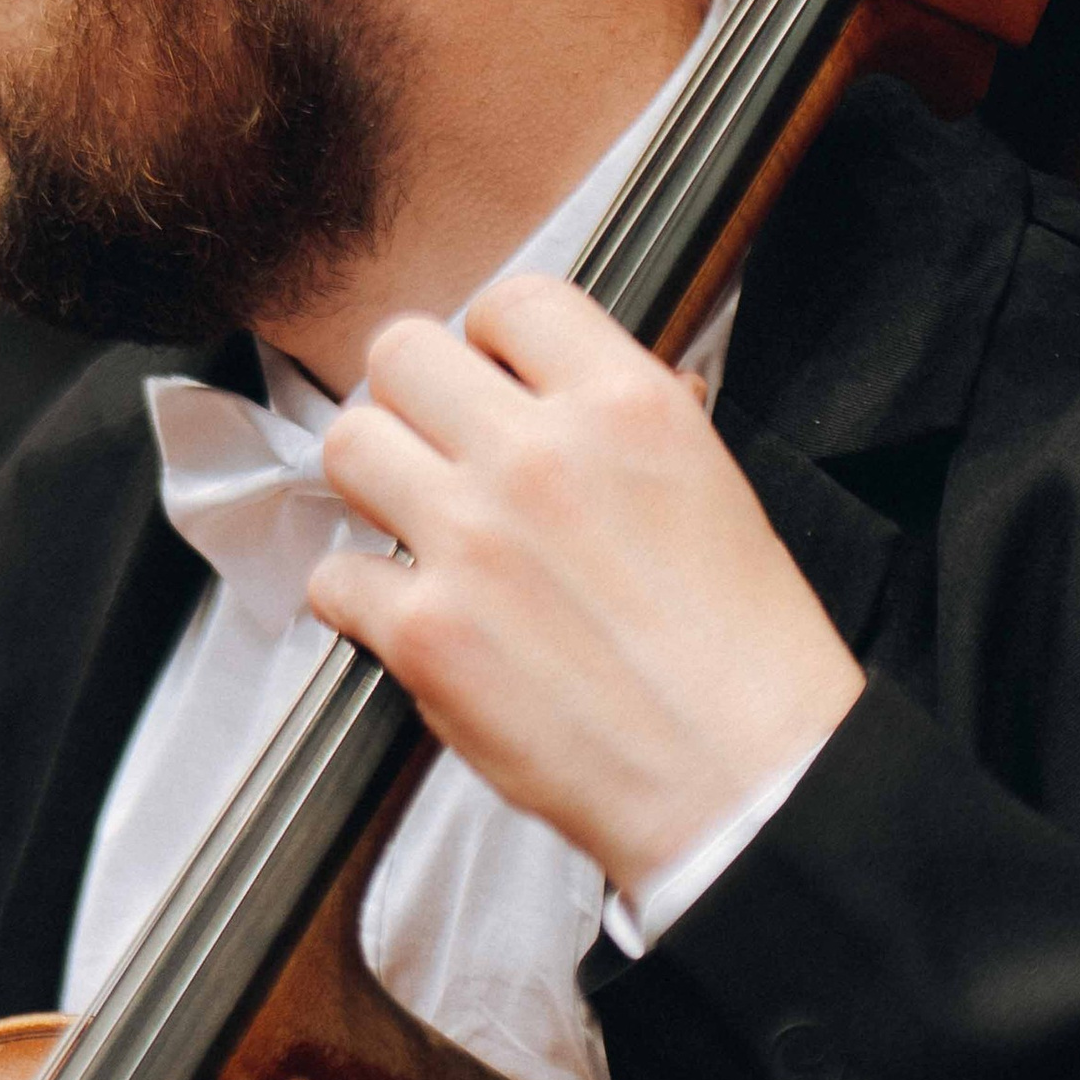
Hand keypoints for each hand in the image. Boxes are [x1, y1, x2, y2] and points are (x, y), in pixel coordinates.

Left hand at [307, 279, 860, 896]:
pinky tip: (410, 616)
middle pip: (402, 354)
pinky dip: (360, 599)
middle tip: (439, 451)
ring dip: (374, 481)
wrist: (742, 779)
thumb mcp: (713, 485)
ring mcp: (470, 541)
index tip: (495, 383)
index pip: (512, 299)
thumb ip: (627, 424)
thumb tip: (573, 395)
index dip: (492, 342)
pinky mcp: (424, 633)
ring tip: (416, 523)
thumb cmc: (743, 651)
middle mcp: (538, 456)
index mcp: (626, 403)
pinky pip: (335, 576)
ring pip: (348, 445)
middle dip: (415, 399)